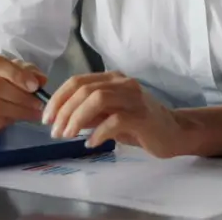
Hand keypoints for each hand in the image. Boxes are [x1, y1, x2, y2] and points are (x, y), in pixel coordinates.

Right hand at [0, 51, 46, 136]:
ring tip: (32, 114)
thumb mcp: (4, 70)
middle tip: (38, 105)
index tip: (35, 86)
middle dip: (20, 96)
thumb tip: (41, 80)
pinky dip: (2, 122)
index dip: (17, 74)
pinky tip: (13, 121)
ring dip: (16, 111)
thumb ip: (24, 71)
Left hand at [43, 71, 183, 157]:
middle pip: (84, 89)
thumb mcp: (109, 116)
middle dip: (64, 111)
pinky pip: (115, 120)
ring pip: (97, 99)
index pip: (77, 81)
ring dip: (77, 118)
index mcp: (112, 79)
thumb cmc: (140, 124)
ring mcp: (134, 98)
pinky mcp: (142, 116)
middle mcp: (122, 83)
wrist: (174, 132)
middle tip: (54, 131)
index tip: (47, 118)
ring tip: (67, 136)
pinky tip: (91, 143)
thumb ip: (90, 113)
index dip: (58, 98)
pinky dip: (98, 132)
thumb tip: (61, 117)